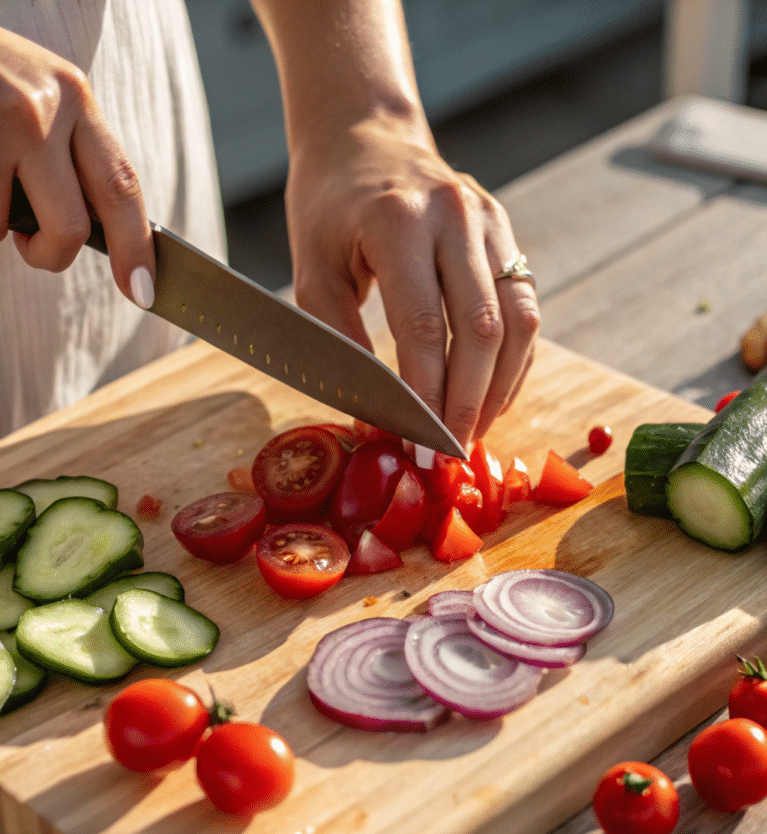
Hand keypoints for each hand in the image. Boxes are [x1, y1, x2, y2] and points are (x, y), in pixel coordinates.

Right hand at [0, 28, 154, 306]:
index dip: (136, 248)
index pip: (121, 188)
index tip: (143, 291)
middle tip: (37, 251)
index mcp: (75, 98)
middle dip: (54, 255)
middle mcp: (41, 110)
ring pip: (10, 226)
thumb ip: (72, 148)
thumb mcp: (42, 95)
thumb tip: (101, 228)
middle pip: (71, 226)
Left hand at [284, 112, 539, 446]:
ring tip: (476, 432)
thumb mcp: (312, 272)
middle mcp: (454, 215)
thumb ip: (341, 343)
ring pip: (517, 320)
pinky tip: (493, 395)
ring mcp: (489, 219)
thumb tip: (375, 418)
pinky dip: (514, 360)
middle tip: (451, 456)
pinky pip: (524, 306)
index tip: (419, 447)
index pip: (423, 326)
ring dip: (500, 388)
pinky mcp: (506, 231)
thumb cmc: (328, 209)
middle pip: (481, 329)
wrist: (364, 138)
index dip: (425, 396)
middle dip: (468, 403)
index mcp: (396, 220)